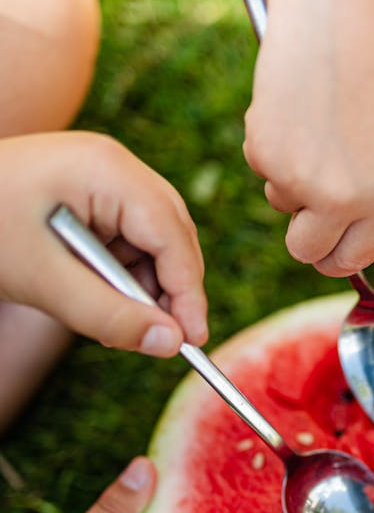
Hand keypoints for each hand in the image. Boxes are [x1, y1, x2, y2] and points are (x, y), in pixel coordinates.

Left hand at [0, 131, 207, 356]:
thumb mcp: (43, 281)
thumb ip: (109, 315)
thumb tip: (170, 344)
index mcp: (107, 170)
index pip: (171, 234)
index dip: (187, 290)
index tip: (190, 340)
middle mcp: (115, 167)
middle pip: (172, 235)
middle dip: (168, 290)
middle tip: (160, 340)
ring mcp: (104, 179)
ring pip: (153, 243)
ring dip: (142, 288)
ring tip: (112, 324)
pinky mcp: (92, 197)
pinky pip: (128, 242)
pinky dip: (122, 277)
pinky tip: (98, 301)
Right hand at [243, 0, 373, 276]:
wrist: (344, 6)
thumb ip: (373, 188)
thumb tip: (342, 221)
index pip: (353, 258)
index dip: (337, 258)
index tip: (328, 252)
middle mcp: (342, 200)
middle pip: (306, 249)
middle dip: (305, 237)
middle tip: (307, 211)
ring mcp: (298, 179)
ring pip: (281, 199)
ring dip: (290, 176)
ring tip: (314, 121)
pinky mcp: (262, 151)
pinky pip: (261, 164)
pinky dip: (271, 141)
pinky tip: (293, 101)